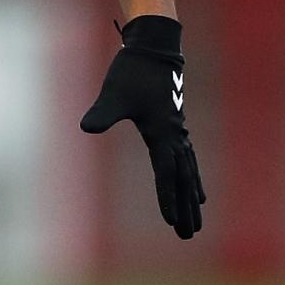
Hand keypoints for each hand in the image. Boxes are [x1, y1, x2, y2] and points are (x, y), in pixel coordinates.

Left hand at [80, 15, 205, 239]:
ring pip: (189, 173)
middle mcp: (175, 136)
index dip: (167, 198)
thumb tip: (86, 128)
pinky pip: (189, 161)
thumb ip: (102, 114)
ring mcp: (178, 132)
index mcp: (161, 133)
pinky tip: (198, 192)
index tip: (171, 221)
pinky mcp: (176, 128)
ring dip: (192, 199)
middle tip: (188, 235)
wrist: (154, 49)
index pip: (165, 173)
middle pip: (183, 180)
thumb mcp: (113, 94)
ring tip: (197, 223)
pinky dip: (193, 179)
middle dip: (185, 208)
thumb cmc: (132, 72)